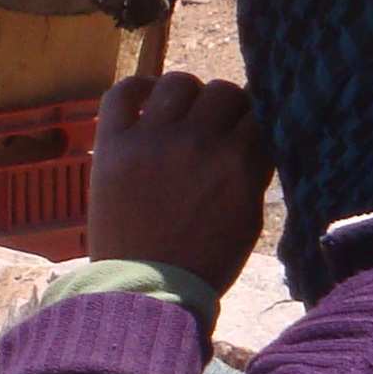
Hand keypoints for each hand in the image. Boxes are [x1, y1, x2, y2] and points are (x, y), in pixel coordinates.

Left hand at [86, 72, 272, 292]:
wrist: (146, 290)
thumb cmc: (203, 263)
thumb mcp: (249, 220)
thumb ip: (254, 172)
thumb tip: (255, 136)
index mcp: (237, 162)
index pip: (258, 111)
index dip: (254, 121)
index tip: (246, 132)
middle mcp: (197, 141)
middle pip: (222, 91)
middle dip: (225, 109)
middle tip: (215, 130)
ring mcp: (152, 139)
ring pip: (178, 83)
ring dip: (186, 97)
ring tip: (181, 118)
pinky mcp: (113, 144)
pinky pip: (121, 92)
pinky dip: (135, 89)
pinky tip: (146, 101)